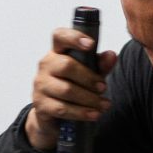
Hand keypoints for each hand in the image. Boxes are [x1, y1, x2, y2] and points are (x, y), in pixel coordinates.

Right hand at [26, 28, 117, 149]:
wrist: (54, 116)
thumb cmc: (73, 88)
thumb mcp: (89, 75)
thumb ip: (100, 65)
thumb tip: (112, 55)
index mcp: (57, 52)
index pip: (60, 36)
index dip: (74, 37)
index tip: (91, 44)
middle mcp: (45, 65)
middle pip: (67, 66)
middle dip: (89, 78)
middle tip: (103, 88)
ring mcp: (41, 85)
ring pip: (67, 90)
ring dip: (89, 99)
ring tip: (104, 105)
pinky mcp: (40, 105)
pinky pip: (63, 108)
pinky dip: (82, 112)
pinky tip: (94, 114)